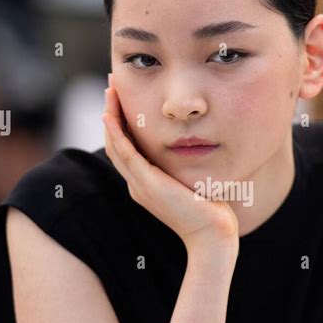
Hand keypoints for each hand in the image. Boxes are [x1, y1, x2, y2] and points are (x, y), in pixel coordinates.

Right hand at [101, 79, 239, 252]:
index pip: (127, 148)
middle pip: (116, 143)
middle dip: (112, 112)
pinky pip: (125, 154)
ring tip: (109, 91)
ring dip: (109, 116)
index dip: (121, 122)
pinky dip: (115, 134)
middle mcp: (138, 185)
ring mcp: (140, 186)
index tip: (123, 98)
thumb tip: (198, 145)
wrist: (213, 236)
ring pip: (115, 146)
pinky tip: (109, 115)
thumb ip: (187, 165)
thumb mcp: (194, 181)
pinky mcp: (147, 185)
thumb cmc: (211, 211)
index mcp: (146, 185)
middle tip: (111, 86)